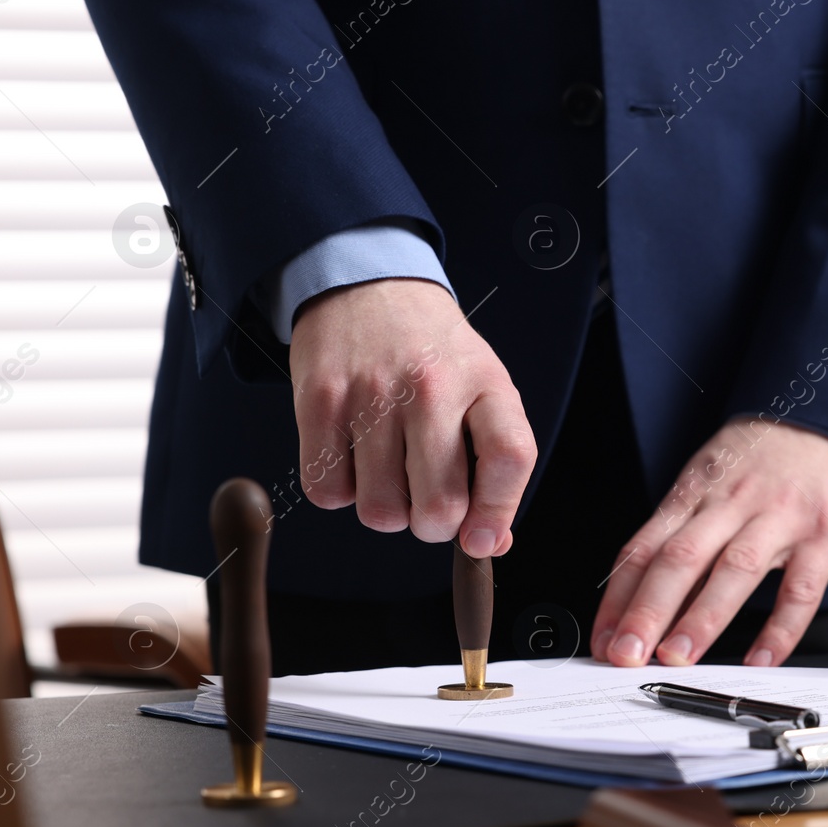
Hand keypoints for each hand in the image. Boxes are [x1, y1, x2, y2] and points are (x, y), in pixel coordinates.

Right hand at [288, 278, 535, 557]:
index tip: (480, 539)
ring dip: (386, 510)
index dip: (498, 513)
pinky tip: (354, 458)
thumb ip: (494, 462)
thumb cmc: (433, 352)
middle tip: (427, 499)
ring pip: (380, 511)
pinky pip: (327, 491)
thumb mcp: (482, 388)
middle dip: (432, 524)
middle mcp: (431, 387)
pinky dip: (340, 491)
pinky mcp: (319, 401)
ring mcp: (372, 394)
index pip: (509, 459)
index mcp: (485, 383)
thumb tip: (488, 543)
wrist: (369, 283)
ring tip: (389, 472)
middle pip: (439, 507)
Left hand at [590, 418, 827, 666]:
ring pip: (733, 569)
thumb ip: (683, 533)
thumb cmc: (762, 455)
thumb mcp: (709, 478)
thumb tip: (646, 601)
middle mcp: (730, 504)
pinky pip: (800, 588)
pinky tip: (761, 658)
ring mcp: (779, 519)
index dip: (618, 599)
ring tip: (678, 656)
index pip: (643, 549)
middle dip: (647, 610)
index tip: (602, 639)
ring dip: (702, 618)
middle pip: (679, 559)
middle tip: (626, 653)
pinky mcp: (823, 535)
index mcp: (694, 493)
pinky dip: (780, 629)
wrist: (826, 416)